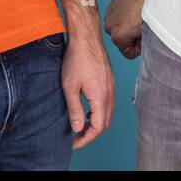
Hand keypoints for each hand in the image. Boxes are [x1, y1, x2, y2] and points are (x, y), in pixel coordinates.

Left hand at [62, 32, 114, 149]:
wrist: (86, 38)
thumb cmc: (77, 58)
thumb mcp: (70, 86)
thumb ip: (74, 109)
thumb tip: (77, 127)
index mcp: (101, 97)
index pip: (97, 127)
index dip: (86, 138)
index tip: (75, 142)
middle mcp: (110, 94)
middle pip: (105, 123)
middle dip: (91, 133)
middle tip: (77, 137)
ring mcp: (111, 87)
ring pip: (108, 113)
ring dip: (96, 123)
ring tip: (81, 125)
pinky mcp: (109, 82)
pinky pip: (108, 103)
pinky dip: (99, 112)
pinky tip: (88, 110)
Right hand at [104, 0, 146, 59]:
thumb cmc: (148, 10)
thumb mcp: (148, 33)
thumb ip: (142, 46)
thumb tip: (141, 49)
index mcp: (118, 37)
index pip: (129, 54)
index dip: (139, 47)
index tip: (143, 37)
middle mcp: (109, 28)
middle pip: (122, 42)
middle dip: (131, 37)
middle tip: (141, 26)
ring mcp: (108, 17)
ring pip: (118, 29)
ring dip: (126, 27)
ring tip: (136, 17)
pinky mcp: (109, 7)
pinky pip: (115, 19)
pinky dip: (122, 17)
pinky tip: (131, 10)